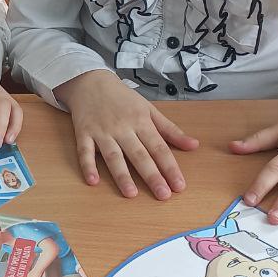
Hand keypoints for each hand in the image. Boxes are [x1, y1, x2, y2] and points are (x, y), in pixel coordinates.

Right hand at [55, 70, 197, 198]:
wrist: (90, 82)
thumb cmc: (122, 98)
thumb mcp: (149, 109)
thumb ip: (170, 130)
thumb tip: (193, 145)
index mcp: (141, 121)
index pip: (159, 148)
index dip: (170, 167)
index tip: (179, 186)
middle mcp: (122, 128)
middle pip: (139, 155)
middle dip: (152, 175)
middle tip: (163, 195)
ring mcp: (102, 131)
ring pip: (113, 156)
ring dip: (122, 175)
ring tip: (131, 194)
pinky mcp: (83, 133)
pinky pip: (85, 151)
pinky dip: (87, 166)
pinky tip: (93, 181)